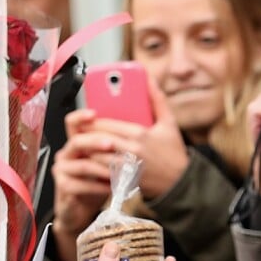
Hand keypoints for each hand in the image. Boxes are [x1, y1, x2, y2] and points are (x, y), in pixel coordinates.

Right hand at [51, 109, 114, 260]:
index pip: (74, 122)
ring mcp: (63, 169)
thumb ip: (119, 138)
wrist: (86, 206)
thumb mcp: (109, 157)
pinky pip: (79, 185)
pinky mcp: (64, 186)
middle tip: (112, 144)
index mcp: (79, 140)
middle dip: (95, 141)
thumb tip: (139, 118)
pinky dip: (96, 186)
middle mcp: (68, 152)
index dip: (81, 116)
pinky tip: (110, 187)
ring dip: (100, 168)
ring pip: (81, 164)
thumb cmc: (100, 178)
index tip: (95, 113)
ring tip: (117, 171)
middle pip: (77, 141)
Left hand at [74, 79, 189, 199]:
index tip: (87, 119)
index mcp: (140, 134)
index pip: (106, 125)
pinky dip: (95, 166)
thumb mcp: (169, 122)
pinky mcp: (125, 181)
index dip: (92, 122)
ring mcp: (127, 168)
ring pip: (96, 157)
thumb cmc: (173, 152)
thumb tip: (149, 78)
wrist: (180, 182)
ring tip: (84, 146)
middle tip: (80, 132)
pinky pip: (102, 172)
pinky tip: (93, 162)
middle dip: (86, 136)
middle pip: (98, 140)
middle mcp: (131, 151)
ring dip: (88, 151)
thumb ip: (157, 99)